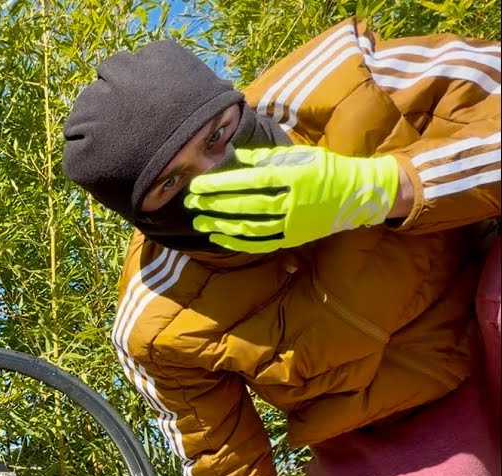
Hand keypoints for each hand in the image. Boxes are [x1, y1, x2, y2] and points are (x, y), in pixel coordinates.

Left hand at [184, 146, 400, 251]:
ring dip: (221, 226)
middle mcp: (294, 201)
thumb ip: (264, 157)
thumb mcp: (298, 155)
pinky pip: (261, 244)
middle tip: (191, 203)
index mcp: (294, 176)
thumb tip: (232, 156)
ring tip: (199, 221)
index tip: (197, 185)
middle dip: (215, 205)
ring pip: (251, 228)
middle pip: (247, 206)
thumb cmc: (325, 169)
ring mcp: (295, 223)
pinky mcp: (294, 238)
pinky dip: (237, 242)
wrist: (359, 194)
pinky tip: (219, 237)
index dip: (222, 184)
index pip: (250, 181)